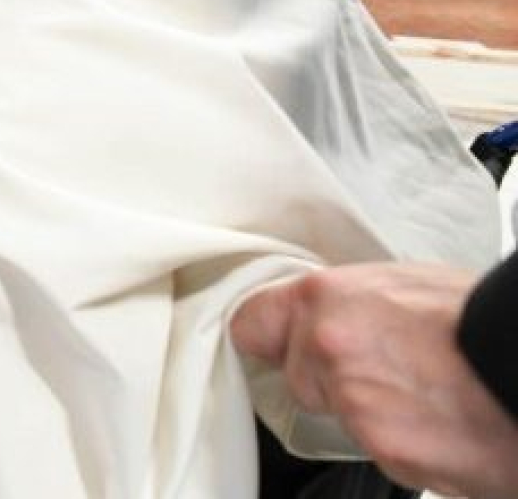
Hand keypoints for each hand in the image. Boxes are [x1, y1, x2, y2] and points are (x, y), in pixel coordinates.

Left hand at [231, 263, 517, 498]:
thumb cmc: (480, 319)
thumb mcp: (404, 284)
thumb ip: (350, 304)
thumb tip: (329, 316)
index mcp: (325, 298)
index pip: (252, 324)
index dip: (270, 339)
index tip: (277, 347)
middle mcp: (327, 346)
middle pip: (299, 377)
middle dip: (334, 381)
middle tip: (391, 371)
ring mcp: (352, 400)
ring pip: (341, 416)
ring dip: (373, 414)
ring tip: (427, 393)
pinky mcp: (384, 448)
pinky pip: (379, 449)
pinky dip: (406, 444)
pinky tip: (440, 422)